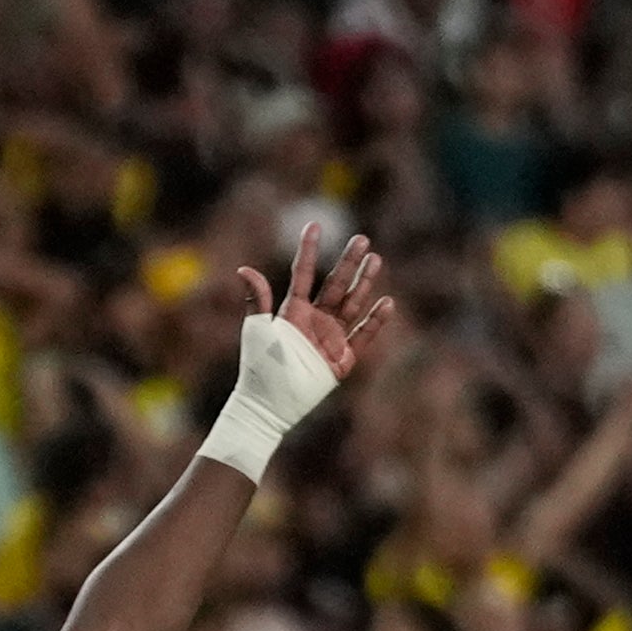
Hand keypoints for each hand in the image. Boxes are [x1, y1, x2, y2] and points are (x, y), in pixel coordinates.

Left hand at [239, 225, 395, 380]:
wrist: (268, 404)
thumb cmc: (258, 367)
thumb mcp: (256, 329)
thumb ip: (257, 299)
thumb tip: (244, 268)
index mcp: (293, 311)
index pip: (303, 274)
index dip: (308, 251)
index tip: (314, 225)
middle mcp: (314, 321)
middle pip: (335, 285)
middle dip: (348, 262)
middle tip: (362, 238)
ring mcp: (330, 339)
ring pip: (352, 304)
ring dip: (364, 283)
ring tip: (376, 259)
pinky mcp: (342, 359)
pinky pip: (362, 336)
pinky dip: (375, 321)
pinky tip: (387, 302)